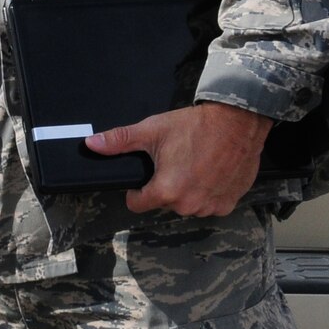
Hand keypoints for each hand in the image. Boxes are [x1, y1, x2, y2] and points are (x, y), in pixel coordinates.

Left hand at [85, 101, 272, 217]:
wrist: (238, 121)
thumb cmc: (195, 126)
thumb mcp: (152, 130)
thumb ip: (119, 141)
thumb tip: (91, 144)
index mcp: (165, 191)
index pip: (137, 204)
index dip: (138, 190)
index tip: (146, 176)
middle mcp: (188, 205)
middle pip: (164, 203)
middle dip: (166, 187)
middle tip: (176, 162)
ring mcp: (210, 206)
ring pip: (188, 205)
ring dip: (189, 190)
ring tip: (195, 165)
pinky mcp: (229, 203)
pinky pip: (211, 204)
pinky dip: (209, 192)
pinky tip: (212, 171)